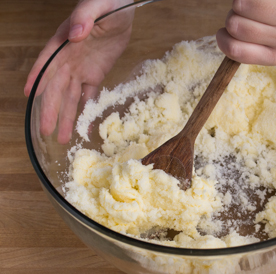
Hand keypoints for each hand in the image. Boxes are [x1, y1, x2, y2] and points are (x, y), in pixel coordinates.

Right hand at [24, 0, 133, 143]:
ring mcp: (81, 69)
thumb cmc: (108, 4)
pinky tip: (85, 127)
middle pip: (56, 87)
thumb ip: (84, 17)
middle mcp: (68, 59)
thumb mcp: (96, 6)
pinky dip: (87, 110)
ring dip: (67, 116)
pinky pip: (90, 96)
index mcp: (63, 42)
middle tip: (46, 130)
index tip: (30, 95)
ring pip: (71, 96)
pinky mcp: (95, 75)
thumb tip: (75, 34)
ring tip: (63, 137)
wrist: (124, 10)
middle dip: (51, 108)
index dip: (37, 78)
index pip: (47, 62)